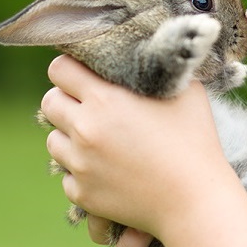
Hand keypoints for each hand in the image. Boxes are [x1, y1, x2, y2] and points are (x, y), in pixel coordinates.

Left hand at [41, 54, 238, 237]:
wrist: (195, 201)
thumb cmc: (197, 142)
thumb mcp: (187, 92)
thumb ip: (163, 67)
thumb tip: (157, 45)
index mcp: (106, 100)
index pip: (60, 69)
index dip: (72, 69)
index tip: (87, 75)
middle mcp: (85, 129)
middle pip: (49, 102)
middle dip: (68, 101)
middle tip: (93, 107)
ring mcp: (79, 164)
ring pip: (53, 139)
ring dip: (72, 136)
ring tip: (102, 141)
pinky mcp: (81, 193)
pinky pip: (66, 175)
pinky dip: (82, 171)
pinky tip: (111, 170)